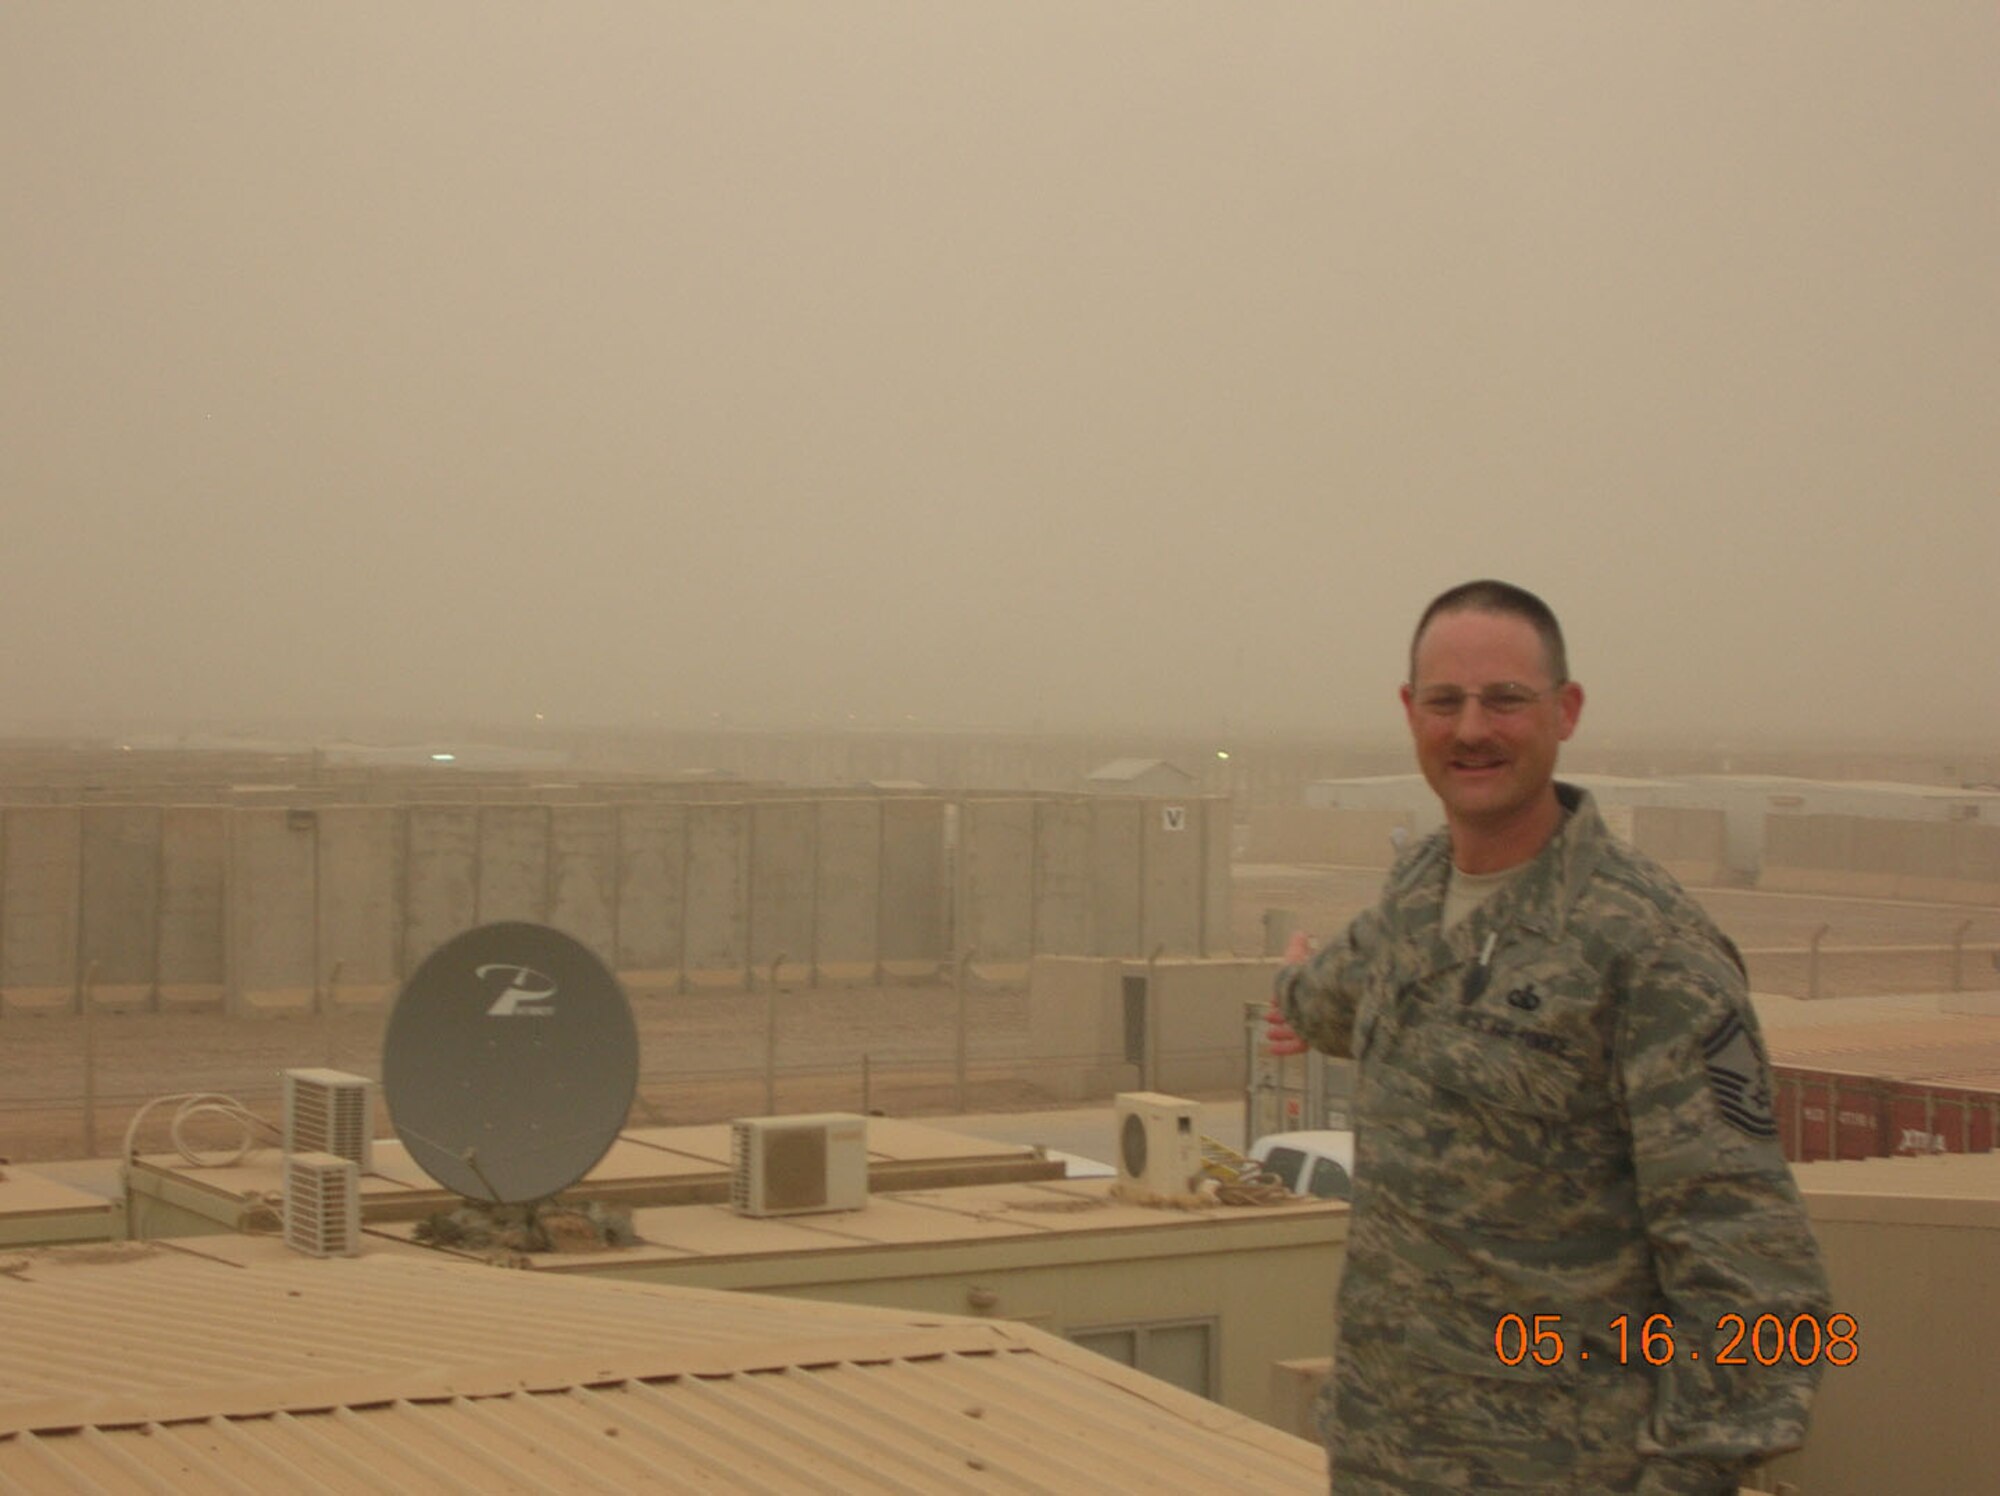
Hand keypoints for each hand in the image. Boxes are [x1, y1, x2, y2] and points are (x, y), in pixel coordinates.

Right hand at [1266, 929, 1312, 1055]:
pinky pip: (1298, 1045)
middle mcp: (1315, 1006)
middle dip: (1281, 1014)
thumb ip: (1297, 947)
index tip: (1272, 999)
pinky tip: (1271, 1049)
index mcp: (1312, 989)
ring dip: (1281, 1031)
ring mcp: (1316, 1023)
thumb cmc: (1310, 978)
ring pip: (1297, 1029)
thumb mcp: (1297, 958)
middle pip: (1297, 1011)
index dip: (1282, 995)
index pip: (1297, 993)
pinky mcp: (1315, 1038)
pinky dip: (1285, 1047)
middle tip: (1269, 1016)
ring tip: (1269, 1033)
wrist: (1325, 999)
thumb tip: (1300, 932)